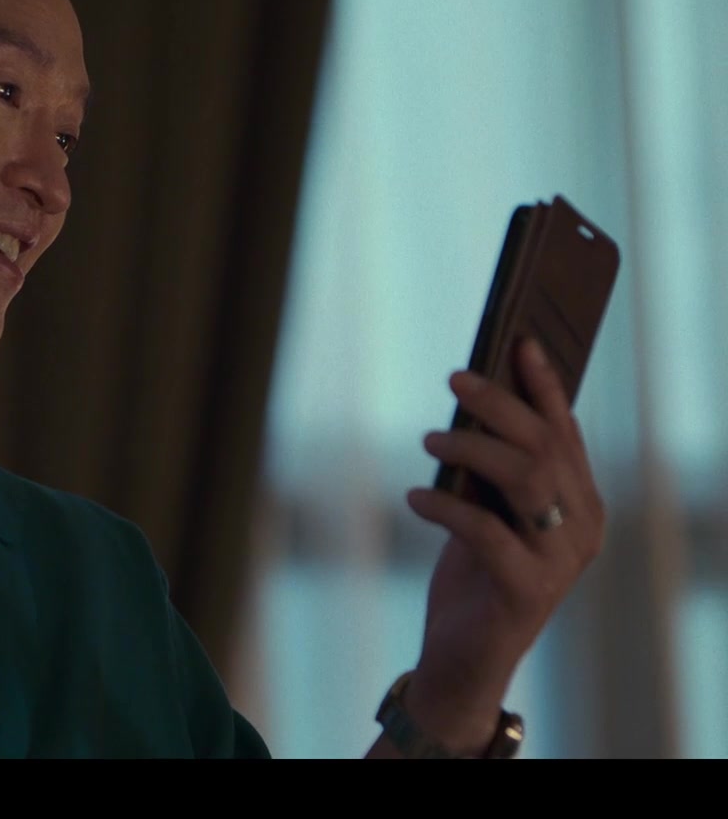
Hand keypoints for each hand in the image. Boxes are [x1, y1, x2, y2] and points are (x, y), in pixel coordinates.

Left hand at [402, 337, 605, 750]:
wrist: (466, 654)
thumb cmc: (474, 574)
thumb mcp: (488, 511)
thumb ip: (493, 470)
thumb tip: (471, 404)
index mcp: (580, 502)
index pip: (565, 432)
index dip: (543, 386)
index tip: (520, 342)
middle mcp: (582, 527)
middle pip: (546, 448)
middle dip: (501, 406)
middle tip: (455, 380)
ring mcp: (561, 560)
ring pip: (526, 481)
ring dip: (471, 451)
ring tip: (428, 443)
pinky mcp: (528, 590)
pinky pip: (488, 532)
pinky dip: (446, 508)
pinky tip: (414, 498)